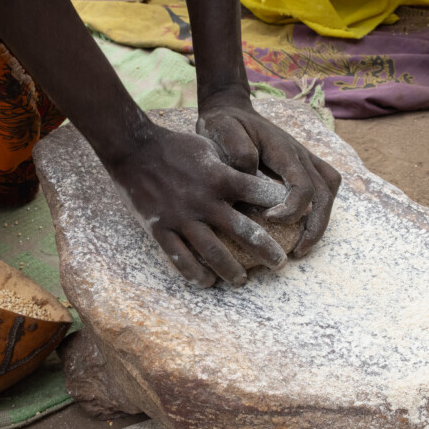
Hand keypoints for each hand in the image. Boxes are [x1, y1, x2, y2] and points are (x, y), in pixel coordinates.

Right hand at [105, 115, 312, 286]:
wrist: (133, 149)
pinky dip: (195, 274)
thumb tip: (256, 175)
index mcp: (220, 177)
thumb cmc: (175, 146)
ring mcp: (182, 218)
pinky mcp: (161, 229)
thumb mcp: (209, 147)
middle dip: (266, 250)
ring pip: (213, 253)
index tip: (295, 217)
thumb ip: (231, 165)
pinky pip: (180, 259)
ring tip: (242, 280)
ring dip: (232, 270)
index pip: (259, 194)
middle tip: (279, 264)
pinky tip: (207, 282)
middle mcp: (205, 201)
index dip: (280, 205)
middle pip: (244, 232)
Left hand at [197, 93, 341, 256]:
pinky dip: (320, 207)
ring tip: (302, 246)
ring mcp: (304, 158)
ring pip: (328, 190)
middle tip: (297, 251)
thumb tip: (255, 180)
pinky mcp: (302, 165)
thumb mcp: (222, 130)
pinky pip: (325, 185)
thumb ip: (238, 152)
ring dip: (320, 220)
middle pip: (324, 193)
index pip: (303, 185)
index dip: (291, 209)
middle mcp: (300, 154)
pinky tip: (302, 226)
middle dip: (315, 226)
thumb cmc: (224, 124)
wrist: (231, 109)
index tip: (267, 220)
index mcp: (283, 149)